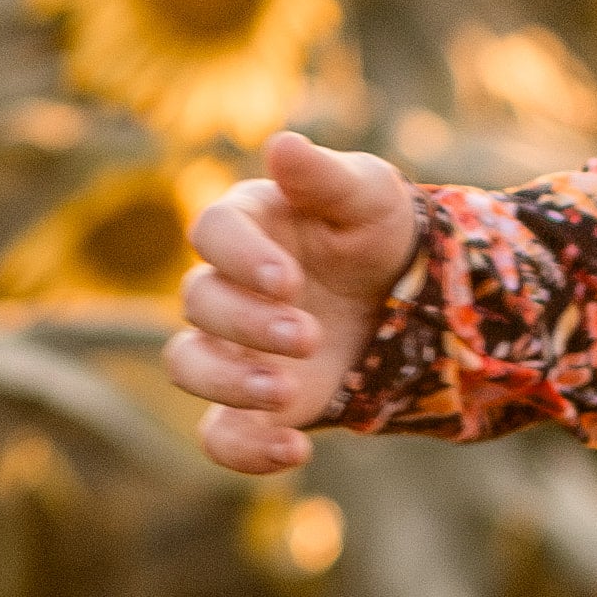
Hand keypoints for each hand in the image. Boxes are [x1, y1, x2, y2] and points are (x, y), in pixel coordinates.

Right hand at [167, 130, 419, 471]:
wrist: (407, 296)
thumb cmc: (375, 230)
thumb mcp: (367, 193)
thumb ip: (324, 176)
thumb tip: (280, 144)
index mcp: (246, 224)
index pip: (212, 231)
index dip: (240, 256)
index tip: (287, 279)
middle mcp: (226, 285)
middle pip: (198, 302)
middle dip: (247, 323)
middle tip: (308, 335)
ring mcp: (233, 346)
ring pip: (189, 365)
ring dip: (228, 383)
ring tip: (285, 392)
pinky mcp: (252, 402)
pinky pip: (219, 434)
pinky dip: (244, 451)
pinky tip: (295, 451)